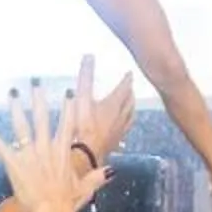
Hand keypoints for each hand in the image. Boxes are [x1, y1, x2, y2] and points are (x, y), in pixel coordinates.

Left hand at [0, 81, 109, 211]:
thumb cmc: (66, 202)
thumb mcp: (84, 188)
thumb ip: (96, 177)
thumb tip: (110, 172)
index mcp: (62, 151)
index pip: (67, 124)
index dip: (68, 107)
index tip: (68, 92)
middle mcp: (45, 148)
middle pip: (42, 117)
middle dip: (38, 98)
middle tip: (35, 82)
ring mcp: (29, 154)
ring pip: (21, 126)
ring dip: (16, 108)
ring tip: (12, 92)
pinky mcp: (14, 163)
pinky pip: (1, 147)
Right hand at [63, 53, 136, 167]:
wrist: (85, 156)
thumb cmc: (82, 126)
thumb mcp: (81, 97)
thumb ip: (85, 76)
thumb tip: (89, 55)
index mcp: (114, 104)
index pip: (124, 88)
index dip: (126, 80)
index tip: (129, 74)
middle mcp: (120, 117)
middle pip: (129, 103)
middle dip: (130, 94)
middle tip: (130, 88)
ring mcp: (118, 131)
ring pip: (129, 117)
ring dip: (131, 109)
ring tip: (130, 106)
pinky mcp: (114, 144)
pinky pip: (123, 132)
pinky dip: (124, 126)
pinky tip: (121, 132)